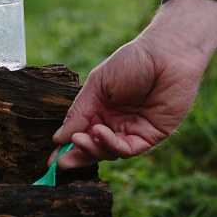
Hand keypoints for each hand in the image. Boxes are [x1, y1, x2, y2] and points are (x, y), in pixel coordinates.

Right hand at [52, 0, 216, 168]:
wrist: (165, 55)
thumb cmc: (132, 62)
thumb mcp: (98, 84)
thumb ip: (79, 112)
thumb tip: (59, 138)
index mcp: (101, 110)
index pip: (82, 134)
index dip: (67, 147)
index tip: (51, 160)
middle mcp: (117, 123)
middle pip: (94, 148)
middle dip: (78, 156)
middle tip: (62, 162)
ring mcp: (134, 130)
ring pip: (109, 152)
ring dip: (93, 149)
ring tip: (81, 138)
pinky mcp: (152, 135)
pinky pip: (129, 149)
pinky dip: (112, 145)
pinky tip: (100, 133)